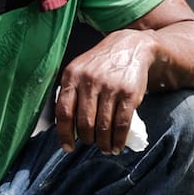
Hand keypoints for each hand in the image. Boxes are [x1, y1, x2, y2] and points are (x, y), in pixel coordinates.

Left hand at [55, 30, 152, 153]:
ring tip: (105, 148)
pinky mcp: (129, 93)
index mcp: (72, 76)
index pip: (63, 112)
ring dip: (104, 144)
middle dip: (87, 140)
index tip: (68, 147)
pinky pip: (122, 124)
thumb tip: (66, 128)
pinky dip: (118, 140)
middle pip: (84, 122)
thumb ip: (71, 93)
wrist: (130, 47)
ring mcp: (110, 87)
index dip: (64, 134)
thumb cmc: (100, 64)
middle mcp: (89, 81)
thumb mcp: (80, 70)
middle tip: (90, 144)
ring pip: (103, 126)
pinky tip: (117, 146)